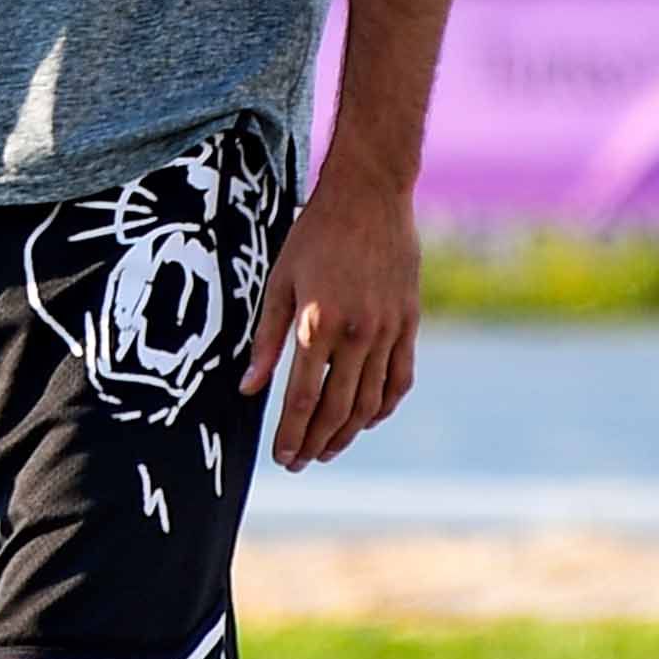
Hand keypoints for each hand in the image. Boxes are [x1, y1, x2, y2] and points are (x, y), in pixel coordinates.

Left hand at [243, 164, 417, 469]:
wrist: (369, 196)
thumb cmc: (313, 235)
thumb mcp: (278, 282)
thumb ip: (266, 339)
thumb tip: (249, 389)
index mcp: (318, 323)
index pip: (304, 398)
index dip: (291, 434)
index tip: (281, 457)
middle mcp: (357, 333)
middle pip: (338, 408)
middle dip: (316, 443)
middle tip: (299, 462)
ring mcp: (389, 330)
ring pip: (371, 401)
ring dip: (348, 433)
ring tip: (327, 450)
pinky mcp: (409, 323)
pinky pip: (400, 378)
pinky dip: (384, 406)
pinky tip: (366, 419)